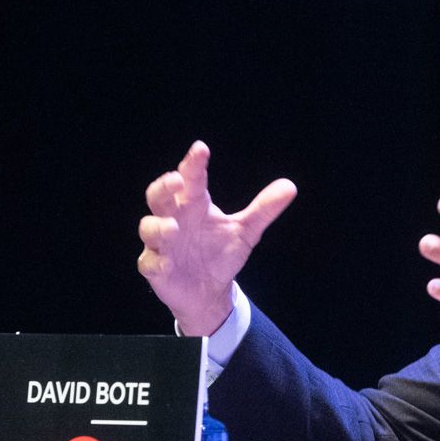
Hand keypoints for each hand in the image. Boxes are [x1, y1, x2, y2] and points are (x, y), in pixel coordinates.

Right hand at [137, 141, 296, 335]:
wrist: (209, 291)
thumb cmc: (220, 253)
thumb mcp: (245, 231)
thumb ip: (263, 209)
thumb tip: (290, 187)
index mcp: (194, 205)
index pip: (191, 180)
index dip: (193, 164)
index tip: (201, 149)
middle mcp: (174, 219)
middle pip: (158, 197)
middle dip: (164, 187)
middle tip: (176, 180)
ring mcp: (162, 244)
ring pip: (149, 228)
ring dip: (159, 226)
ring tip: (174, 227)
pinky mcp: (155, 268)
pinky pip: (150, 263)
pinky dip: (156, 261)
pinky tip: (167, 262)